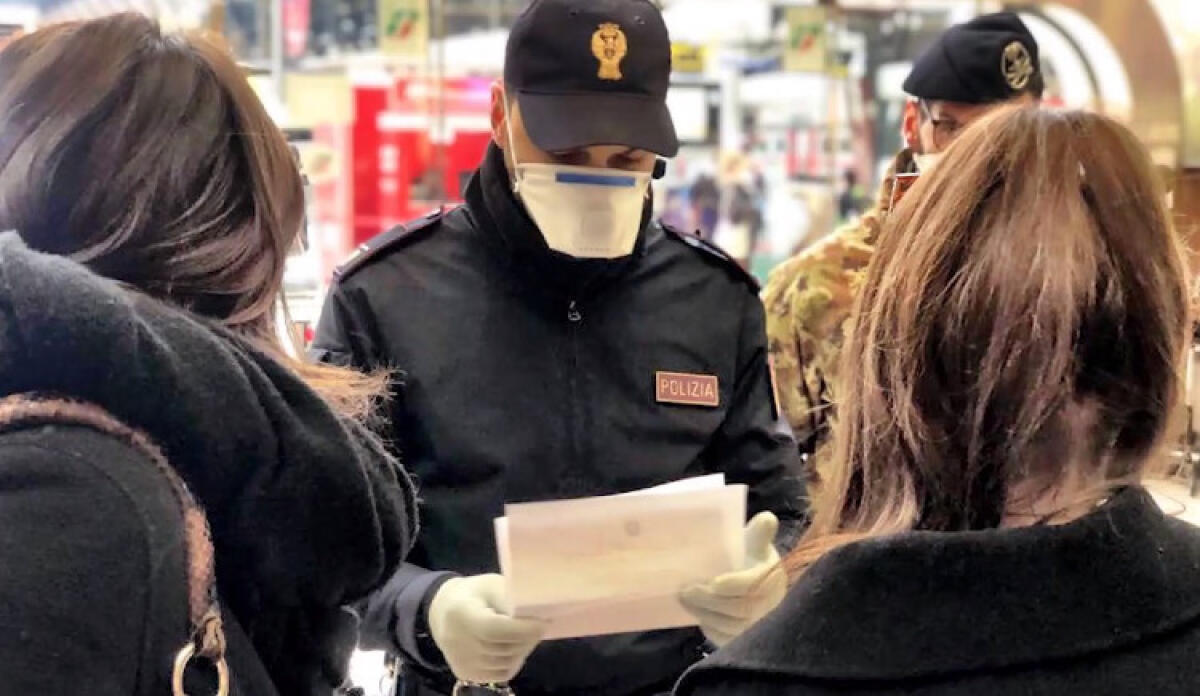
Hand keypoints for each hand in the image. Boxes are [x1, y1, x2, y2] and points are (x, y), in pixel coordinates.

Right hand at [427, 574, 544, 683]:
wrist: (442, 611)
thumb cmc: (474, 594)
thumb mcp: (492, 584)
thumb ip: (512, 597)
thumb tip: (540, 610)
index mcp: (462, 612)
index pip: (495, 629)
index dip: (522, 628)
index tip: (543, 622)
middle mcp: (457, 641)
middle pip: (502, 647)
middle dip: (528, 638)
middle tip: (541, 627)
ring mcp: (460, 661)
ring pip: (504, 663)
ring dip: (523, 650)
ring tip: (528, 636)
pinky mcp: (465, 673)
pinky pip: (499, 674)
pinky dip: (513, 663)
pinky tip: (515, 648)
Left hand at [679, 511, 786, 645]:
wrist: (759, 583)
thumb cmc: (752, 559)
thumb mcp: (756, 542)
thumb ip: (760, 531)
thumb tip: (766, 519)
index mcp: (771, 577)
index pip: (753, 586)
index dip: (733, 585)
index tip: (712, 582)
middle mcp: (770, 605)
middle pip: (739, 609)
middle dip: (709, 601)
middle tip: (685, 591)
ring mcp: (760, 624)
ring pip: (731, 627)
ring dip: (705, 614)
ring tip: (685, 600)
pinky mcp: (747, 638)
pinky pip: (727, 639)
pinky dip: (710, 628)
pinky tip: (697, 614)